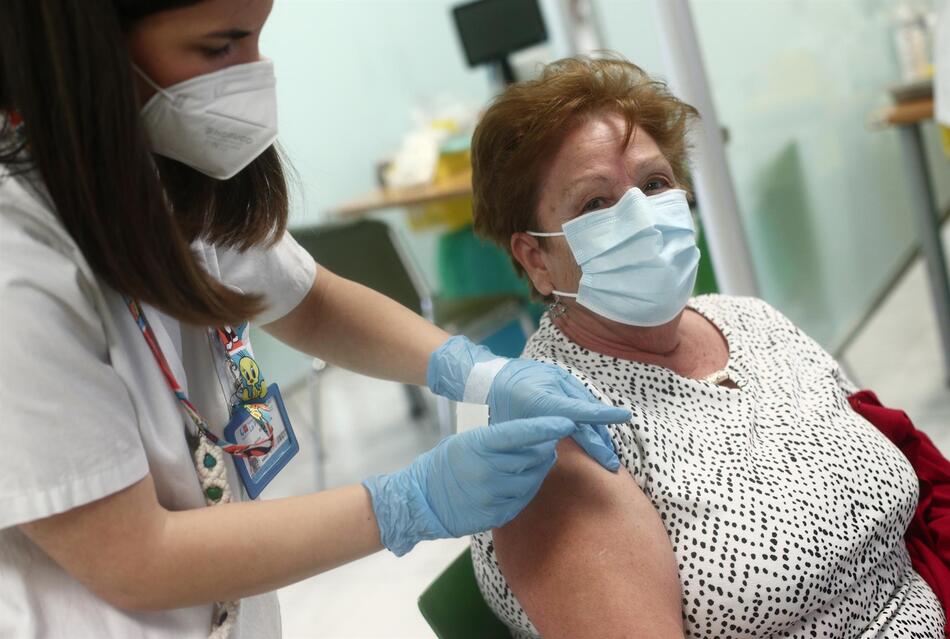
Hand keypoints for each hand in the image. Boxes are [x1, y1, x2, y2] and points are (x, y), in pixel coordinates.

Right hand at [363, 416, 575, 555]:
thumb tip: (536, 436)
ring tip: (532, 462)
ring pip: (532, 479)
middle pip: (533, 456)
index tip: (567, 421)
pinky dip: (527, 489)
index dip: (546, 427)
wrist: (422, 500)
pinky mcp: (496, 515)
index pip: (520, 433)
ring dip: (537, 470)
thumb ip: (500, 440)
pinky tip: (520, 482)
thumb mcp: (468, 442)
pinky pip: (524, 499)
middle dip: (544, 448)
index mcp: (479, 445)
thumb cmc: (447, 465)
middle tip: (547, 442)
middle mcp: (488, 470)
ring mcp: (493, 495)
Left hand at [488, 359, 629, 470]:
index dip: (602, 416)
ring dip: (596, 428)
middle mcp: (553, 384)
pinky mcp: (559, 375)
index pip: (577, 409)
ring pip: (585, 404)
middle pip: (585, 414)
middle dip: (599, 440)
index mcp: (541, 398)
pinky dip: (587, 413)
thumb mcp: (513, 427)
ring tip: (605, 451)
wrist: (486, 377)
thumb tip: (559, 454)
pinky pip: (578, 396)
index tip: (624, 417)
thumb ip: (537, 437)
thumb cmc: (494, 408)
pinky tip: (593, 430)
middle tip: (611, 464)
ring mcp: (557, 377)